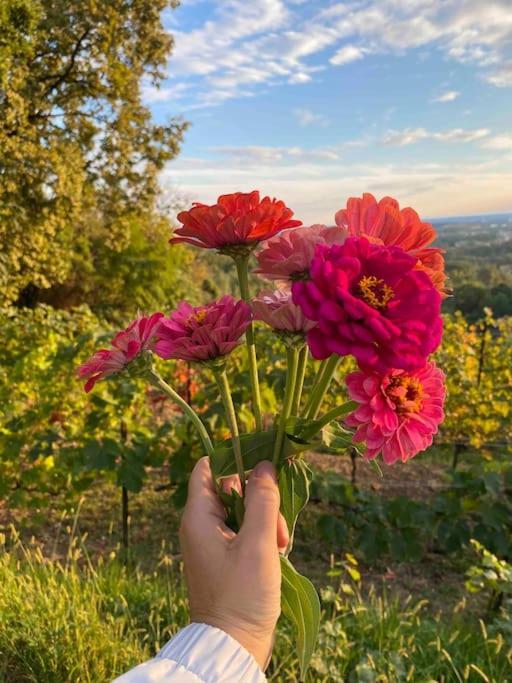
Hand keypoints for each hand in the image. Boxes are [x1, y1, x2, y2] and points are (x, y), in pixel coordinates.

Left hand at [179, 457, 288, 670]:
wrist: (232, 646)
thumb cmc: (241, 595)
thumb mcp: (258, 544)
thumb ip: (263, 501)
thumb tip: (265, 464)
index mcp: (199, 516)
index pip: (208, 467)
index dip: (233, 459)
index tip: (262, 463)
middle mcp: (202, 525)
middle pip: (233, 490)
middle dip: (261, 500)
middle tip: (279, 526)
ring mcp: (213, 542)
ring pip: (244, 512)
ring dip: (267, 521)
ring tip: (282, 546)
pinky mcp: (226, 558)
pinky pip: (245, 532)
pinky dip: (263, 537)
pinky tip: (279, 553)